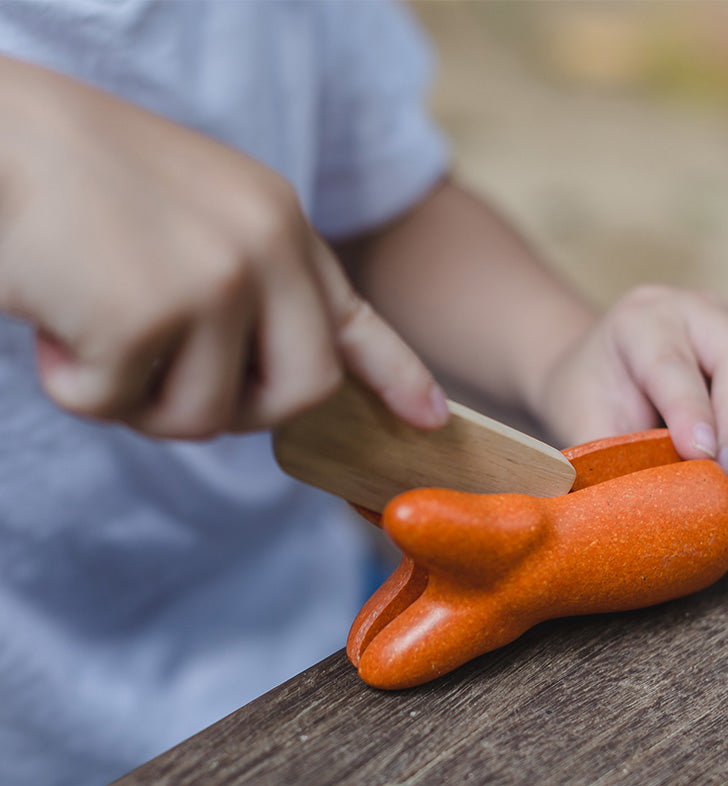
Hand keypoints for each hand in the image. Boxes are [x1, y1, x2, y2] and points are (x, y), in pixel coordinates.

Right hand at [0, 56, 447, 438]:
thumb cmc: (73, 179)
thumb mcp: (192, 214)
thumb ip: (248, 284)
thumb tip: (268, 381)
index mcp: (277, 221)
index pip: (354, 315)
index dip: (397, 374)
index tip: (431, 418)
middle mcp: (263, 247)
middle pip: (299, 394)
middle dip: (239, 412)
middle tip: (169, 380)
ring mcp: (213, 280)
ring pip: (203, 418)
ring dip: (137, 399)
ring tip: (90, 325)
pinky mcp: (147, 315)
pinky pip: (117, 407)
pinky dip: (74, 384)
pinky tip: (50, 319)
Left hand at [533, 286, 727, 474]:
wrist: (598, 368)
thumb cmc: (592, 396)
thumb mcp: (584, 421)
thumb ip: (614, 455)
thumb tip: (643, 507)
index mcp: (642, 321)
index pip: (674, 363)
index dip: (691, 412)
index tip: (699, 457)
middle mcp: (698, 312)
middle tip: (724, 471)